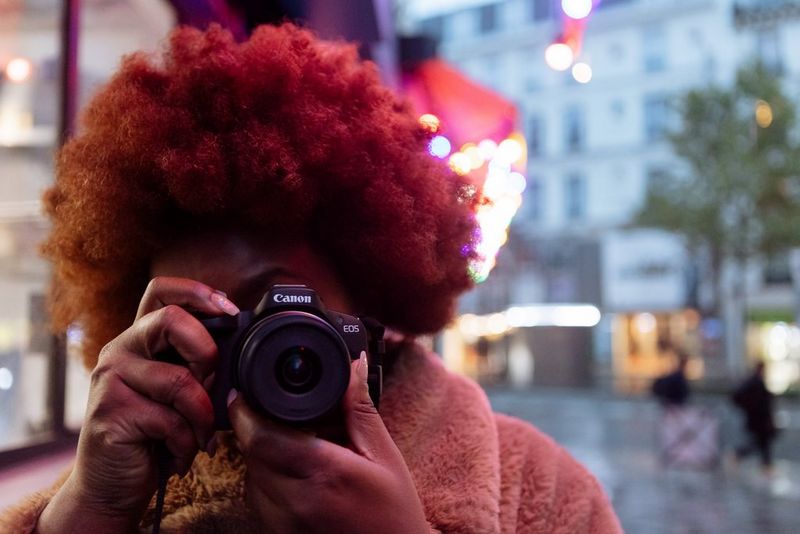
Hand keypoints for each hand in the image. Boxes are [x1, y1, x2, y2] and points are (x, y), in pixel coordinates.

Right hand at [37, 277, 238, 532]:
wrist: (112, 487)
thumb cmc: (154, 435)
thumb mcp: (179, 392)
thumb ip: (198, 364)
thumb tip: (240, 344)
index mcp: (140, 338)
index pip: (161, 290)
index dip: (198, 292)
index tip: (230, 312)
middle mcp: (120, 350)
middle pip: (171, 319)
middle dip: (207, 353)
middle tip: (214, 385)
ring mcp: (110, 380)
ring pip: (179, 381)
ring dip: (203, 416)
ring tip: (201, 437)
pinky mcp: (110, 413)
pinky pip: (170, 420)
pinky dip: (187, 443)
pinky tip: (181, 455)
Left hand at [229, 352, 428, 533]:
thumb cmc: (394, 514)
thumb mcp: (384, 456)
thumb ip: (360, 409)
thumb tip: (353, 365)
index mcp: (324, 473)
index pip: (261, 437)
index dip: (245, 410)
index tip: (246, 390)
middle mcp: (296, 501)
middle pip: (251, 452)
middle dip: (256, 426)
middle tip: (276, 411)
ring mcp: (283, 523)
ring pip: (250, 475)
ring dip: (261, 452)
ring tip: (295, 444)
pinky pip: (258, 497)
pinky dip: (267, 477)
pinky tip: (296, 471)